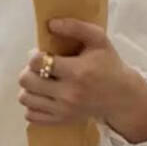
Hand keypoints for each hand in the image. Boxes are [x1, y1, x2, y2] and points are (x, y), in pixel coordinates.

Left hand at [17, 16, 146, 142]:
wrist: (120, 97)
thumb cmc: (108, 65)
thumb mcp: (98, 40)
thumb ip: (75, 27)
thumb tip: (50, 24)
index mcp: (77, 71)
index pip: (37, 62)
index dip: (34, 55)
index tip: (42, 54)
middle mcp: (68, 94)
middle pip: (27, 81)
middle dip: (28, 71)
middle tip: (38, 68)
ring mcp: (63, 110)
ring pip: (25, 99)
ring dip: (28, 88)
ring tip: (40, 82)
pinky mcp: (60, 121)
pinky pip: (31, 116)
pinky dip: (32, 106)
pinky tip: (42, 97)